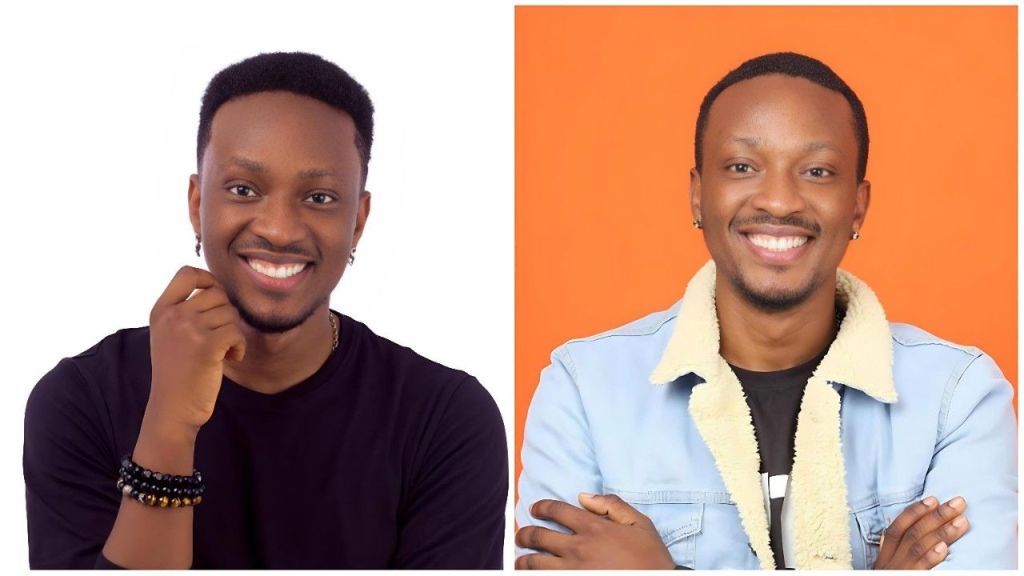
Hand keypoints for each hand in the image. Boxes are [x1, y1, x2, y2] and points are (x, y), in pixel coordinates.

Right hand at [147, 266, 245, 434]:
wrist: (172, 409)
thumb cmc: (178, 373)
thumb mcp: (169, 334)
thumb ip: (185, 310)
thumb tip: (217, 286)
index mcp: (161, 310)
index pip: (187, 273)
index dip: (208, 279)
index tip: (215, 299)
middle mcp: (173, 316)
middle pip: (218, 294)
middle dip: (226, 315)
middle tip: (219, 338)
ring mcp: (188, 329)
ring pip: (231, 314)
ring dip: (233, 334)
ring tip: (221, 352)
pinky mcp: (207, 346)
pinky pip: (237, 332)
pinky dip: (240, 347)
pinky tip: (230, 359)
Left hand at [515, 493, 674, 569]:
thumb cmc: (651, 558)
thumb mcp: (640, 524)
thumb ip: (612, 505)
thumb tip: (584, 496)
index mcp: (593, 528)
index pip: (556, 510)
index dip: (541, 507)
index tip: (535, 509)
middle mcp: (577, 548)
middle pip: (538, 536)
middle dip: (525, 534)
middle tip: (522, 536)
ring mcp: (572, 570)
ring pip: (534, 563)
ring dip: (523, 560)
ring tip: (520, 560)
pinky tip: (532, 575)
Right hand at [872, 495, 968, 568]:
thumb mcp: (884, 571)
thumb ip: (896, 554)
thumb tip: (918, 534)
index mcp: (883, 556)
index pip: (897, 527)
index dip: (914, 511)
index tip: (933, 498)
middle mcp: (889, 562)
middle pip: (913, 533)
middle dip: (936, 516)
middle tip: (958, 503)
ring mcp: (898, 571)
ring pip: (918, 546)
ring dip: (942, 532)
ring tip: (961, 521)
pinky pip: (919, 569)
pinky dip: (931, 557)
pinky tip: (944, 548)